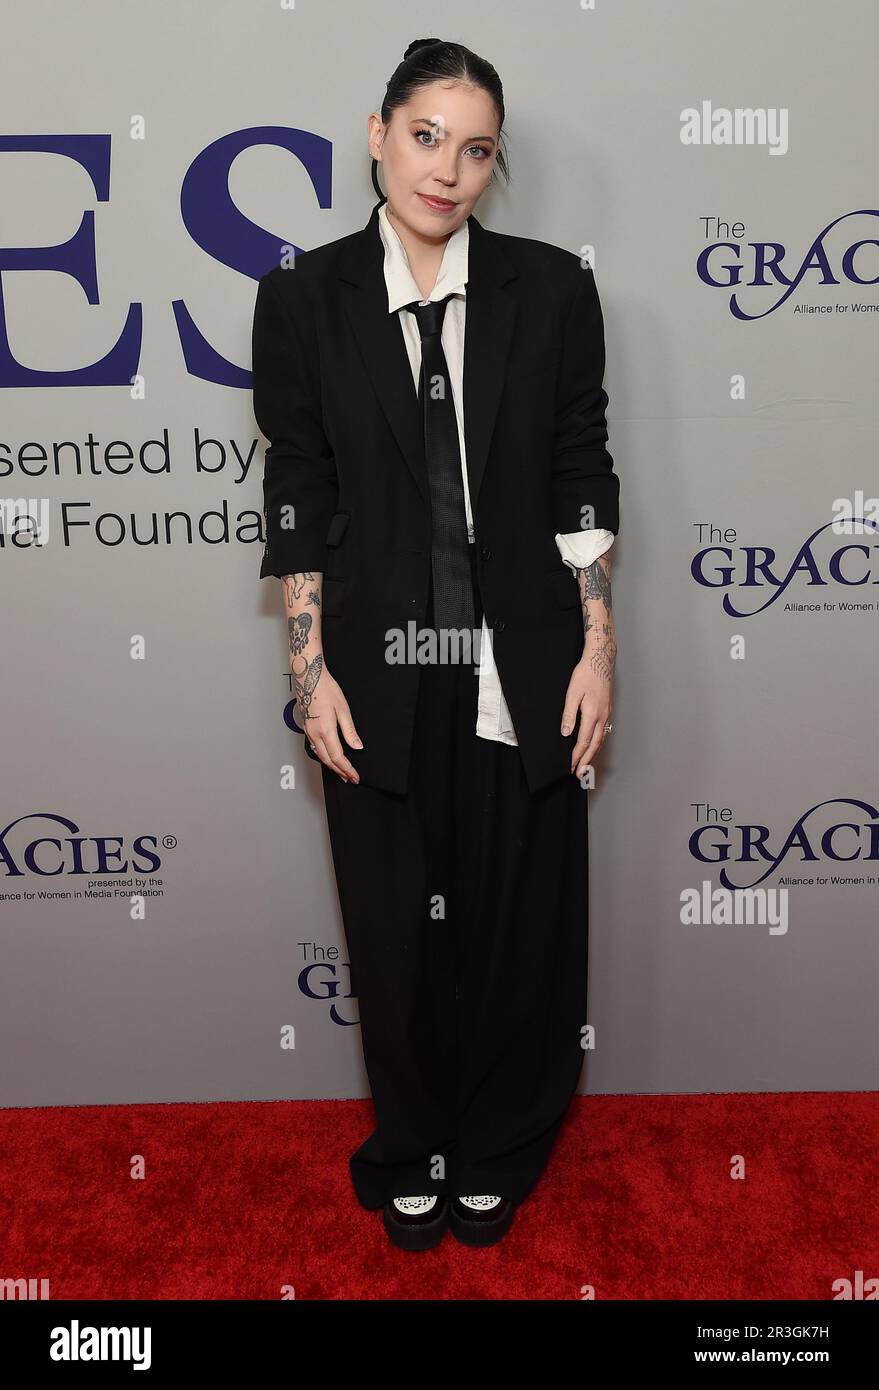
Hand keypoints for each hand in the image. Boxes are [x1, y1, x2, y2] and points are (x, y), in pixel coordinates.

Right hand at [293, 655, 362, 782]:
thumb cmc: (325, 689)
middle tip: (349, 778)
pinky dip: (323, 756)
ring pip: (320, 755)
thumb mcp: (343, 710)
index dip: (347, 769)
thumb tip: (357, 746)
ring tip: (341, 771)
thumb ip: (350, 731)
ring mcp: (308, 731)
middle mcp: (314, 734)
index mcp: (325, 730)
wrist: (308, 677)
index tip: (355, 776)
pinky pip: (314, 747)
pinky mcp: (306, 727)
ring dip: (331, 765)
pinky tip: (329, 756)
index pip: (338, 757)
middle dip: (339, 771)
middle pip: (327, 760)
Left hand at [560, 656, 612, 779]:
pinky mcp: (608, 711)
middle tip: (580, 774)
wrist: (601, 660)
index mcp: (592, 714)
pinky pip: (604, 732)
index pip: (583, 741)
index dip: (576, 756)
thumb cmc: (586, 674)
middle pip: (594, 745)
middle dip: (586, 761)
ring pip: (601, 740)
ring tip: (586, 766)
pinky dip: (598, 744)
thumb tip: (566, 733)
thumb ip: (568, 714)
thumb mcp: (572, 693)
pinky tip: (594, 746)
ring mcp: (607, 714)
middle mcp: (602, 717)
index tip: (570, 766)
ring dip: (593, 755)